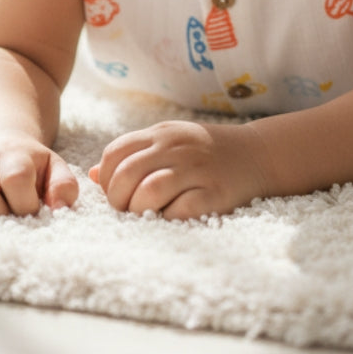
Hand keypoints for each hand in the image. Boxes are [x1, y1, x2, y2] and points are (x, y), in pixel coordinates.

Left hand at [89, 120, 268, 219]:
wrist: (259, 154)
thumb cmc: (206, 152)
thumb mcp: (169, 141)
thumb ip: (133, 155)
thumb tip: (92, 174)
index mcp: (161, 133)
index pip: (115, 153)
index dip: (106, 179)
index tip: (115, 194)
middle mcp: (176, 148)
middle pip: (126, 175)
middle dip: (118, 200)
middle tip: (127, 211)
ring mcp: (195, 170)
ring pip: (148, 193)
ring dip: (139, 212)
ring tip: (146, 217)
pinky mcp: (214, 194)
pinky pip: (179, 211)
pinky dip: (168, 220)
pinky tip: (172, 219)